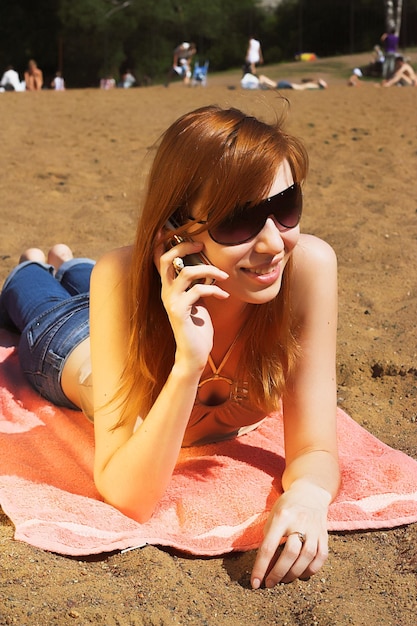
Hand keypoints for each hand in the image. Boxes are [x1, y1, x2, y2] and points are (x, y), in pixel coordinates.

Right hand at [155, 239, 228, 371]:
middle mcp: (165, 292)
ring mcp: (171, 301)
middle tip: (201, 245)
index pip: (158, 259)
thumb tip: (208, 266)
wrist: (194, 353)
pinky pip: (197, 291)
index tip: (169, 227)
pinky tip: (224, 296)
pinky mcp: (179, 312)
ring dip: (208, 270)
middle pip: (165, 259)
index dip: (161, 242)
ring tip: (222, 274)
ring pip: (185, 272)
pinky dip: (214, 290)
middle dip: (183, 247)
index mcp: (168, 287)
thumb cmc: (197, 327)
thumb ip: (196, 284)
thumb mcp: (197, 300)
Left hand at [251, 485, 330, 587]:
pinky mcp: (324, 535)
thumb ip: (269, 538)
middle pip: (290, 553)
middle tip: (269, 584)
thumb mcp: (273, 516)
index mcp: (282, 517)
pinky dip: (310, 570)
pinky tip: (300, 574)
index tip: (255, 582)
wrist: (310, 494)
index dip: (261, 567)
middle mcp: (299, 522)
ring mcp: (314, 529)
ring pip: (306, 558)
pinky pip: (320, 558)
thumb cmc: (286, 507)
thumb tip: (265, 567)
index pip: (269, 546)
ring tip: (283, 580)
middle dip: (278, 573)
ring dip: (293, 574)